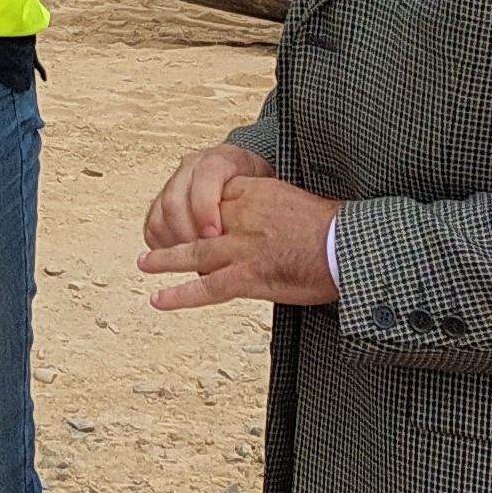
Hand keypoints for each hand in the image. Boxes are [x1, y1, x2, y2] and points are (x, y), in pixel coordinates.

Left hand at [142, 170, 341, 310]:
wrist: (347, 246)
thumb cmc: (329, 227)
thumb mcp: (291, 198)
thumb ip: (264, 203)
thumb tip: (254, 214)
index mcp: (252, 192)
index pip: (209, 198)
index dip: (193, 212)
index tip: (180, 219)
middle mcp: (241, 217)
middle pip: (195, 224)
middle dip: (171, 233)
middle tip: (150, 238)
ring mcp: (243, 247)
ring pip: (193, 254)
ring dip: (165, 261)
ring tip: (144, 263)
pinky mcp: (250, 276)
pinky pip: (207, 288)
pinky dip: (180, 295)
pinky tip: (160, 300)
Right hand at [145, 141, 273, 254]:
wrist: (251, 179)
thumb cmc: (262, 191)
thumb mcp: (269, 191)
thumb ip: (263, 204)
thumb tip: (265, 231)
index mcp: (221, 159)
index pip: (205, 176)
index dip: (205, 207)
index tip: (214, 236)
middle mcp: (193, 167)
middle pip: (175, 197)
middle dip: (186, 231)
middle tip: (200, 256)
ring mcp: (175, 183)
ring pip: (161, 211)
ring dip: (173, 241)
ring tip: (191, 262)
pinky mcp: (164, 203)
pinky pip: (153, 224)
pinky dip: (162, 244)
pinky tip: (179, 258)